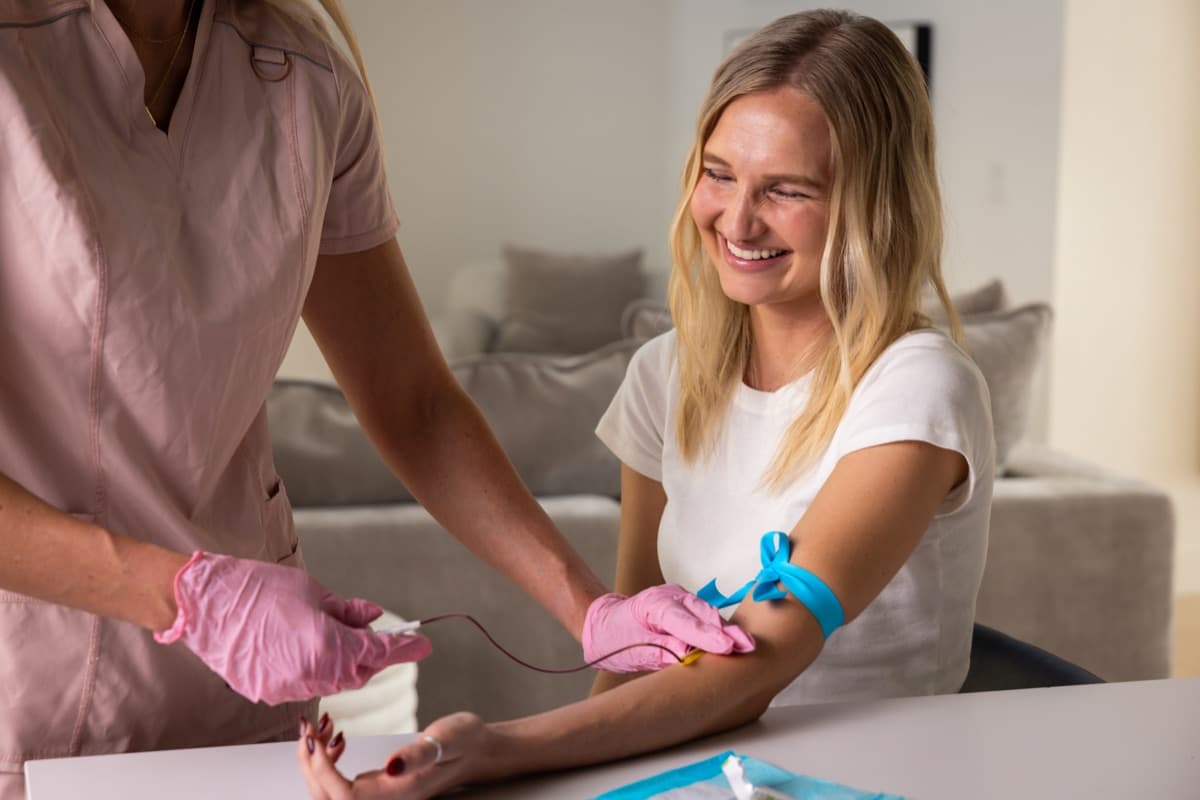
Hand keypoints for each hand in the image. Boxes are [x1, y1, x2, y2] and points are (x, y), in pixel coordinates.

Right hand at [154, 552, 430, 703]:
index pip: (378, 652)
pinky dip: (316, 669)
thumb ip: (348, 611)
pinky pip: (306, 684)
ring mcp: (289, 688)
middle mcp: (312, 674)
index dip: (404, 648)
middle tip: (376, 634)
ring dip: (344, 662)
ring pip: (333, 681)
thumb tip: (371, 616)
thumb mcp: (314, 593)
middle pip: (359, 672)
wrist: (206, 604)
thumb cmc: (258, 590)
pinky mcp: (270, 692)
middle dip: (372, 655)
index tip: (423, 645)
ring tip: (334, 633)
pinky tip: (306, 646)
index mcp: (327, 646)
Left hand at [298, 712, 486, 798]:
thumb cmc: (465, 742)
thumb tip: (392, 766)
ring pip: (331, 793)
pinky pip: (341, 785)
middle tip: (308, 727)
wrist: (478, 751)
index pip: (344, 795)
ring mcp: (380, 796)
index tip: (316, 736)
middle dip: (310, 764)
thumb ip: (419, 754)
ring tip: (321, 728)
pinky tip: (338, 740)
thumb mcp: (447, 739)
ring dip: (316, 763)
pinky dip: (329, 762)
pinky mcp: (376, 788)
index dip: (322, 770)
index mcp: (399, 792)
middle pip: (329, 798)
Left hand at [582, 583, 754, 672]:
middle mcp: (670, 597)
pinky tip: (734, 643)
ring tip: (746, 646)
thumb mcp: (634, 648)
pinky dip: (718, 631)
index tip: (728, 646)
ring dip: (726, 631)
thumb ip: (663, 650)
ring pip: (708, 615)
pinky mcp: (686, 607)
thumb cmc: (614, 637)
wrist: (603, 623)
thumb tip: (691, 655)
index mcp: (654, 605)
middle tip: (748, 647)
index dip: (707, 635)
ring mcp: (680, 599)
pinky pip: (705, 618)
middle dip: (726, 631)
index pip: (685, 621)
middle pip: (703, 614)